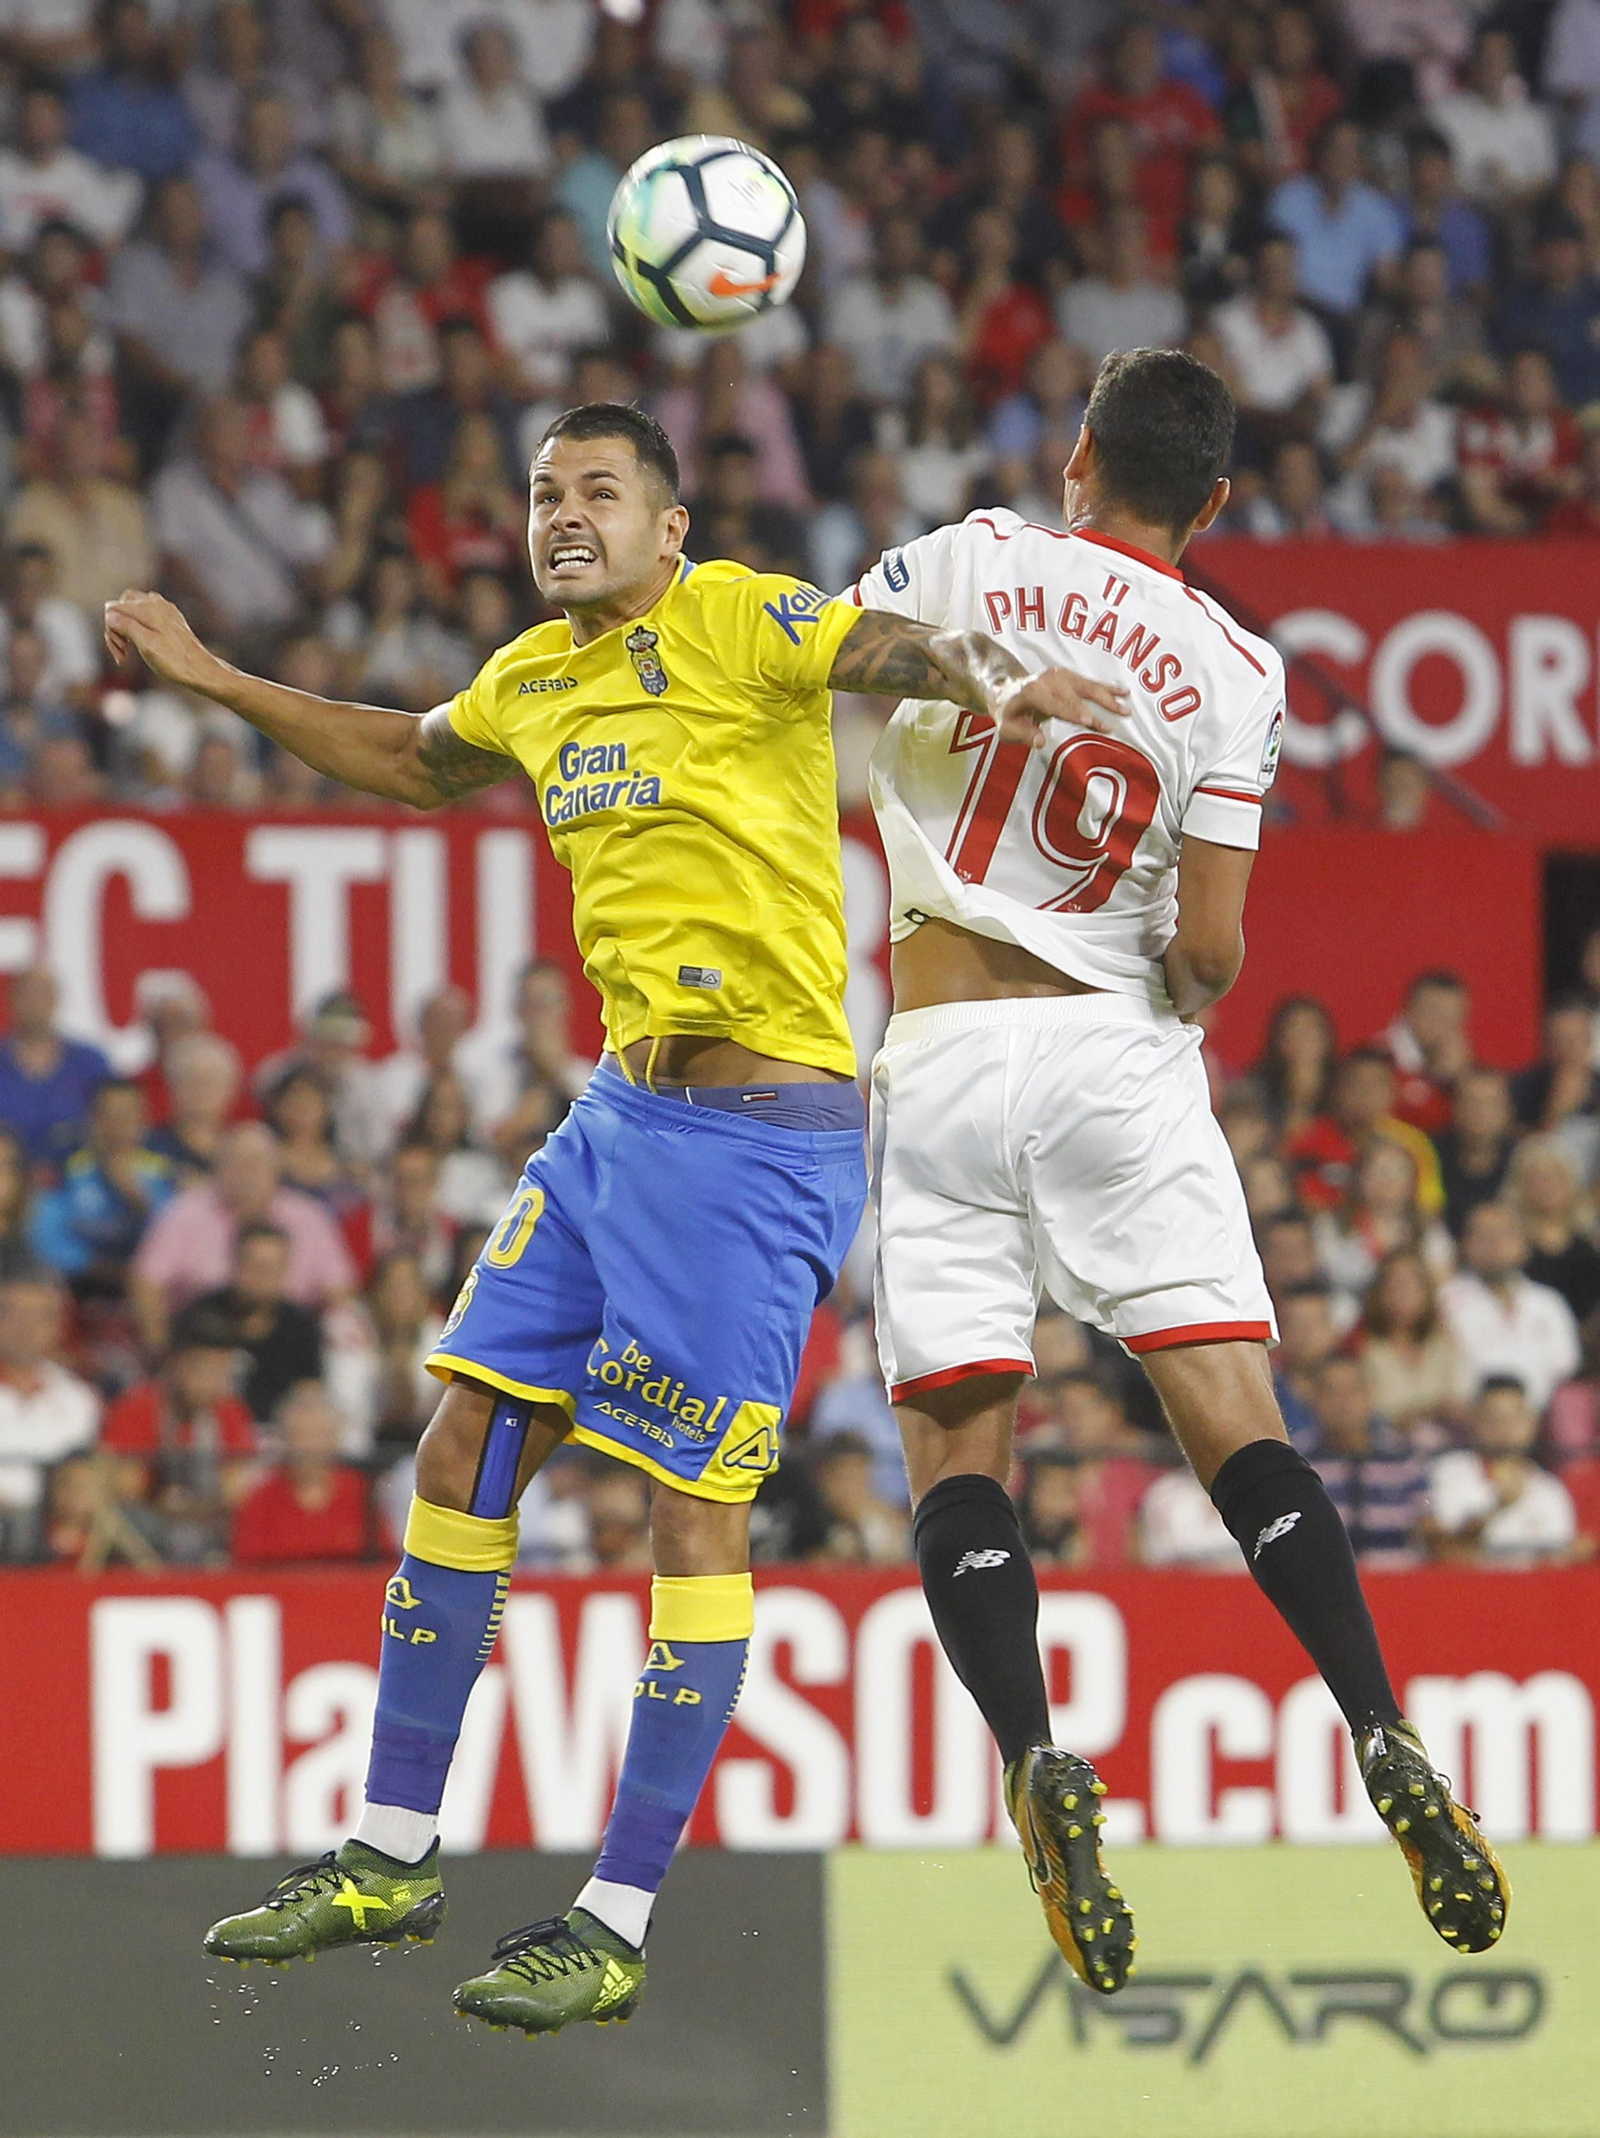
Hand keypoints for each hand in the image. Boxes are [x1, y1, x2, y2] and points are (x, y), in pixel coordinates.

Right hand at [103, 590, 220, 694]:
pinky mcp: (170, 620)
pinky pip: (146, 617)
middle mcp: (156, 603)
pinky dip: (140, 630)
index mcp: (148, 608)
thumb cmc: (174, 661)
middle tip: (124, 654)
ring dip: (126, 630)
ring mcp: (164, 610)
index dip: (112, 630)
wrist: (201, 671)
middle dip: (116, 628)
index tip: (121, 652)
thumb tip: (109, 612)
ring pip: (133, 611)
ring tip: (130, 652)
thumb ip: (125, 625)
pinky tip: (144, 645)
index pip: (113, 609)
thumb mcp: (145, 644)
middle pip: (121, 607)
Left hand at [990, 666, 1131, 748]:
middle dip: (1094, 710)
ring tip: (1125, 706)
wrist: (1004, 690)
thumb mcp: (1006, 728)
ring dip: (1107, 696)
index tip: (1089, 721)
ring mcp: (1058, 675)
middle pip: (1074, 695)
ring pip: (1086, 685)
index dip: (1072, 712)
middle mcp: (1046, 680)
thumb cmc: (1007, 714)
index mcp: (1031, 692)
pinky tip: (1123, 691)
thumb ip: (1022, 735)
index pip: (1055, 704)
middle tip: (1110, 725)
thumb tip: (1040, 742)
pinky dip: (1106, 686)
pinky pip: (1089, 681)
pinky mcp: (1066, 674)